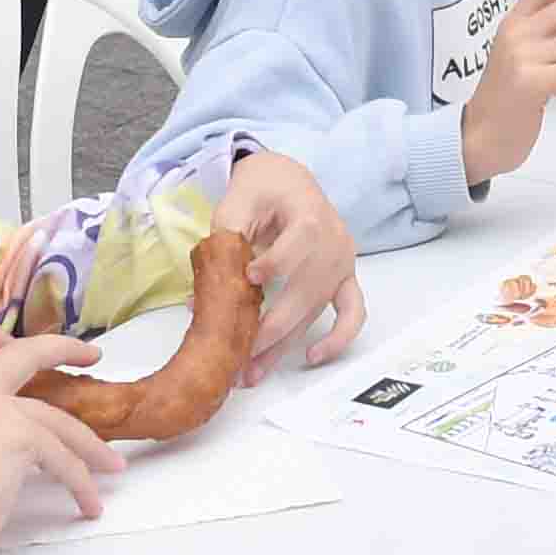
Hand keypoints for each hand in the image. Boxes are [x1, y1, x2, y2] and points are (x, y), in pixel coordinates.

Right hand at [0, 326, 129, 542]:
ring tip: (110, 465)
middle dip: (62, 348)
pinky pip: (62, 457)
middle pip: (23, 352)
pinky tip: (88, 503)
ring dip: (88, 445)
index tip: (8, 347)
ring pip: (57, 419)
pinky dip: (81, 482)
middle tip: (91, 355)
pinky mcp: (21, 433)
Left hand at [212, 152, 367, 377]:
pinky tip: (314, 356)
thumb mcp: (237, 200)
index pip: (300, 241)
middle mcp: (333, 242)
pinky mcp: (344, 279)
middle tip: (238, 354)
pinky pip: (352, 312)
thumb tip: (204, 298)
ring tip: (252, 373)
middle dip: (271, 328)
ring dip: (284, 345)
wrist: (288, 181)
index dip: (278, 262)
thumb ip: (225, 239)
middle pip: (307, 290)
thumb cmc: (262, 189)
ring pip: (315, 310)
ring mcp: (342, 264)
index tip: (250, 277)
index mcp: (309, 213)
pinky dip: (339, 338)